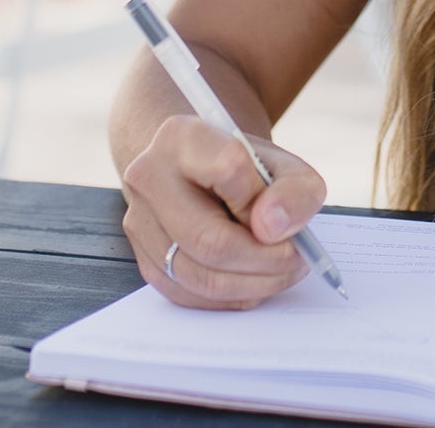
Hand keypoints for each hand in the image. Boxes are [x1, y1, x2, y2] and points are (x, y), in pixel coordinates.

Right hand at [119, 114, 324, 308]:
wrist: (202, 173)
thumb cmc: (246, 170)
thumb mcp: (285, 166)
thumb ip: (294, 191)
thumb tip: (272, 230)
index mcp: (183, 137)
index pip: (228, 169)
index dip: (264, 202)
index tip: (284, 217)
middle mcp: (149, 177)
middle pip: (209, 240)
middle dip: (265, 260)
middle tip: (296, 259)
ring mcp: (139, 221)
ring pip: (198, 275)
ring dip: (252, 284)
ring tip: (281, 271)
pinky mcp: (144, 258)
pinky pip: (189, 294)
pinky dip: (231, 296)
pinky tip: (253, 280)